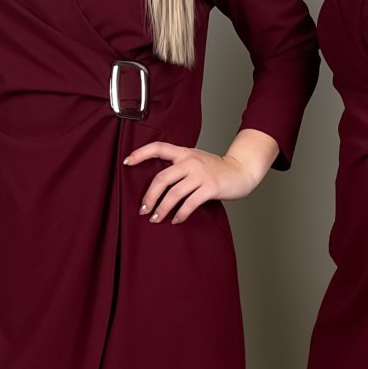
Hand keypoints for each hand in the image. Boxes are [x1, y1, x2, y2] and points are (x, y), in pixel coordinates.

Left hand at [124, 142, 260, 223]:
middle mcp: (190, 161)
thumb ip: (179, 165)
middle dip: (149, 197)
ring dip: (162, 209)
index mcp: (184, 152)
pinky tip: (176, 220)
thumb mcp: (196, 159)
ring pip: (173, 194)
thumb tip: (156, 182)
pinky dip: (180, 214)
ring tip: (155, 218)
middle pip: (161, 178)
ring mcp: (201, 174)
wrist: (240, 171)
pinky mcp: (210, 188)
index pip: (158, 148)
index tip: (127, 162)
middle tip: (143, 209)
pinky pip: (189, 204)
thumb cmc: (215, 168)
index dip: (141, 153)